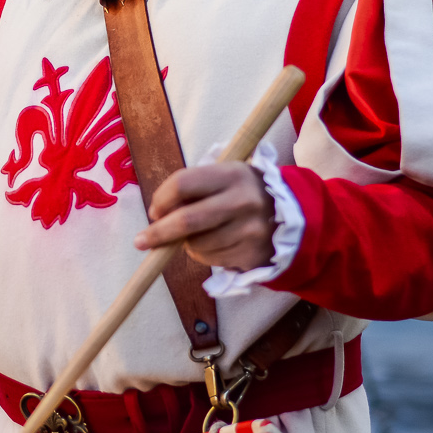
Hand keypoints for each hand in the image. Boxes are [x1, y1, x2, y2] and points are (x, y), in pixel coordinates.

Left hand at [135, 162, 275, 271]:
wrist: (291, 215)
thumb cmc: (241, 193)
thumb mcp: (224, 178)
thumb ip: (193, 190)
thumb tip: (157, 214)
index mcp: (231, 173)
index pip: (183, 183)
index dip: (162, 198)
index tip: (155, 211)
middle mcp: (242, 200)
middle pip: (186, 220)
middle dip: (158, 233)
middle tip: (141, 241)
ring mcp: (249, 229)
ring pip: (196, 244)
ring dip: (186, 244)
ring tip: (196, 235)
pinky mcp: (251, 252)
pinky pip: (211, 259)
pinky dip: (203, 255)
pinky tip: (214, 245)